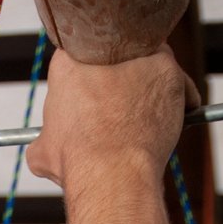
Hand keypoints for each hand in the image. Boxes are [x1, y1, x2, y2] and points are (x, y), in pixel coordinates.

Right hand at [26, 47, 200, 188]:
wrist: (110, 171)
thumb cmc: (77, 161)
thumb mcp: (43, 153)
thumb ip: (44, 141)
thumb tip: (40, 152)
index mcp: (67, 64)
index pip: (76, 60)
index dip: (85, 82)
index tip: (91, 100)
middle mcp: (103, 52)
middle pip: (115, 57)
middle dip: (118, 78)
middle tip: (118, 106)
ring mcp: (139, 60)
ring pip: (149, 63)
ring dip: (150, 86)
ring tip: (145, 114)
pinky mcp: (168, 73)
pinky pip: (180, 81)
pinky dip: (181, 98)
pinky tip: (173, 115)